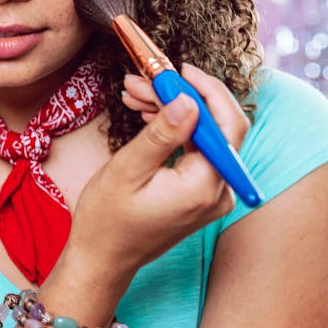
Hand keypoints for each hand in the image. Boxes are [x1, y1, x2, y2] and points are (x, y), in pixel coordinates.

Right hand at [69, 64, 250, 275]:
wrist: (102, 258)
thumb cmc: (107, 219)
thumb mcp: (127, 170)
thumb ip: (161, 135)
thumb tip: (188, 100)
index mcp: (204, 187)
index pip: (225, 126)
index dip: (206, 91)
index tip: (178, 69)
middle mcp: (218, 192)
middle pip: (214, 128)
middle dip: (180, 97)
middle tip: (142, 80)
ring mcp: (211, 195)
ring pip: (202, 137)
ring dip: (171, 111)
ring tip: (134, 94)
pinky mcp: (200, 195)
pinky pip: (194, 152)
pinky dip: (172, 131)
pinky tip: (145, 115)